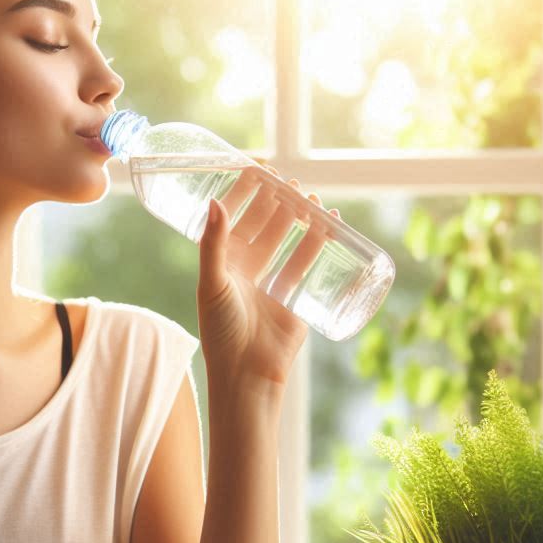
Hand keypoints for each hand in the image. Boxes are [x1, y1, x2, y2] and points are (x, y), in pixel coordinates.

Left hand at [196, 162, 339, 388]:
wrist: (247, 374)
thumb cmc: (222, 331)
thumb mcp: (213, 282)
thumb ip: (213, 244)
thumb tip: (216, 202)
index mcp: (221, 261)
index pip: (232, 217)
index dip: (243, 193)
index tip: (257, 169)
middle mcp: (245, 267)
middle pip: (263, 224)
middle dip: (276, 201)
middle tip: (289, 181)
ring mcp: (271, 280)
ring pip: (288, 239)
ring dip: (299, 218)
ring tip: (311, 197)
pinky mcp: (294, 296)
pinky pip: (307, 263)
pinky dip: (318, 243)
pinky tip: (329, 225)